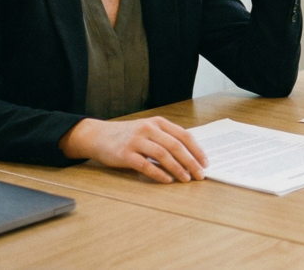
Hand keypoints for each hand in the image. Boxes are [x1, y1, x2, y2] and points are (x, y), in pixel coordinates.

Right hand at [59, 116, 207, 183]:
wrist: (98, 136)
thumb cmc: (127, 135)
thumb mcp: (148, 130)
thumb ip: (166, 138)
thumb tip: (190, 157)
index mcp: (158, 122)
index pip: (184, 135)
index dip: (197, 150)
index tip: (205, 163)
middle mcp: (148, 129)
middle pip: (176, 146)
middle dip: (191, 162)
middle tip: (199, 175)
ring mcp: (136, 141)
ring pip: (163, 155)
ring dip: (178, 169)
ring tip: (186, 179)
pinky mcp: (125, 154)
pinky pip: (146, 165)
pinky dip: (159, 174)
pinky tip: (167, 181)